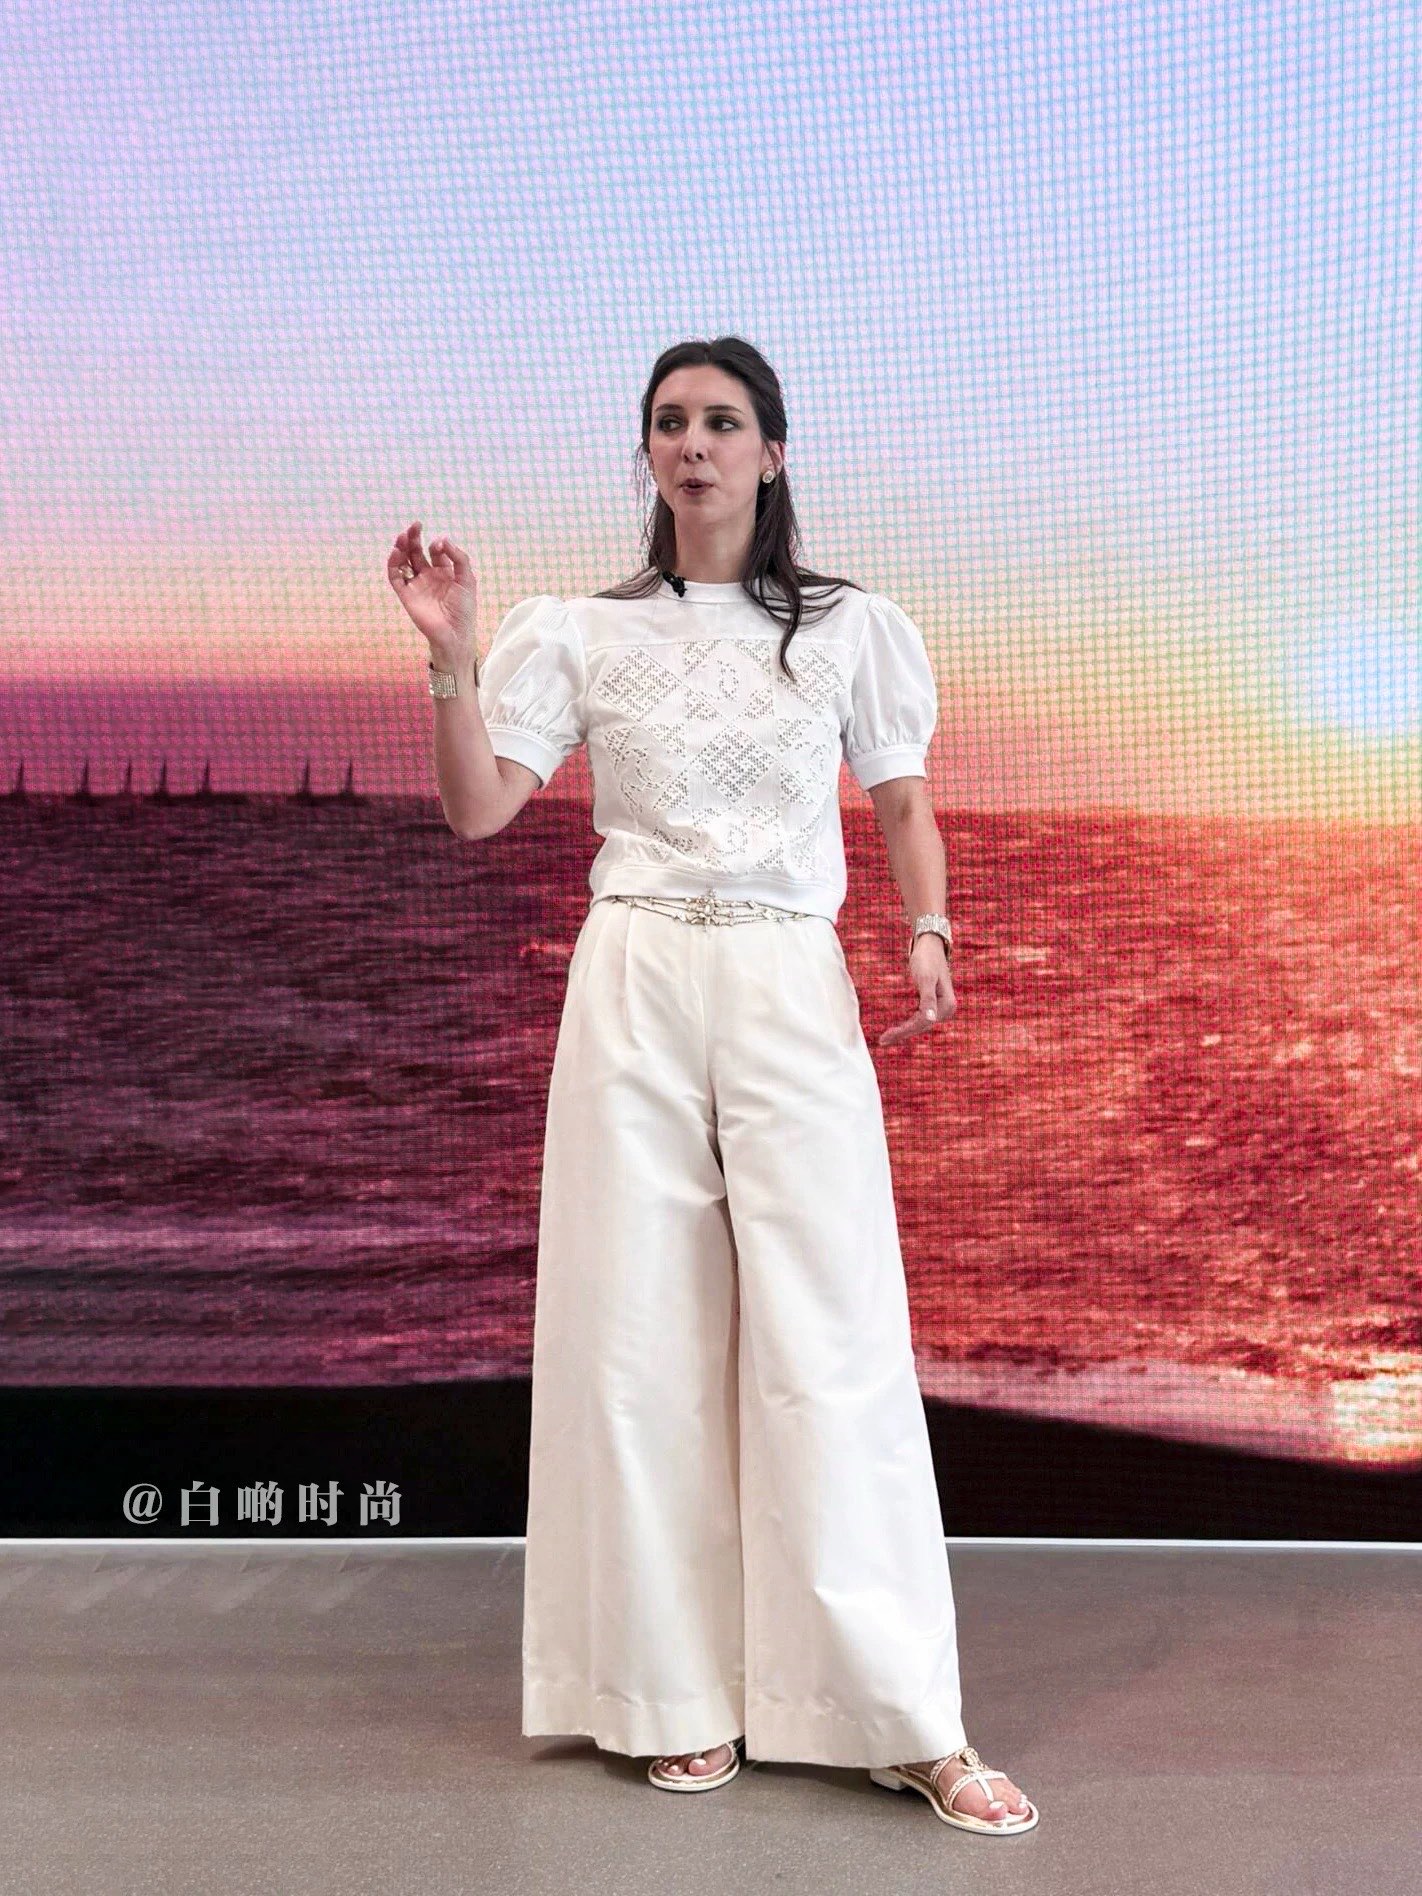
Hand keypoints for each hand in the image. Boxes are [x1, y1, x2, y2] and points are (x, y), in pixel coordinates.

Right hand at [387, 520, 476, 650]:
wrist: (455, 634)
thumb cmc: (464, 609)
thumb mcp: (467, 579)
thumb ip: (459, 558)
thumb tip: (443, 539)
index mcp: (444, 572)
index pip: (435, 551)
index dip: (437, 545)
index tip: (440, 545)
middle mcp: (428, 576)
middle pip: (416, 552)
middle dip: (415, 538)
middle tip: (415, 525)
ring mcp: (416, 585)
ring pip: (404, 561)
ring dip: (402, 547)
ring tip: (403, 535)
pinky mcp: (406, 595)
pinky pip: (395, 577)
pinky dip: (393, 564)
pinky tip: (396, 551)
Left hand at [877, 933, 956, 1046]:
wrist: (930, 945)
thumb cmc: (927, 959)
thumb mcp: (926, 978)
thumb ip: (928, 1000)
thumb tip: (930, 1019)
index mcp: (947, 1005)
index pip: (923, 1023)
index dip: (905, 1031)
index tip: (886, 1037)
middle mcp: (946, 1009)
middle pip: (921, 1025)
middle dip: (902, 1033)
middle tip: (882, 1040)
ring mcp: (940, 1007)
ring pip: (920, 1023)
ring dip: (904, 1030)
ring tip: (886, 1038)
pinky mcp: (933, 1004)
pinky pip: (919, 1017)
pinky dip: (908, 1023)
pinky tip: (896, 1029)